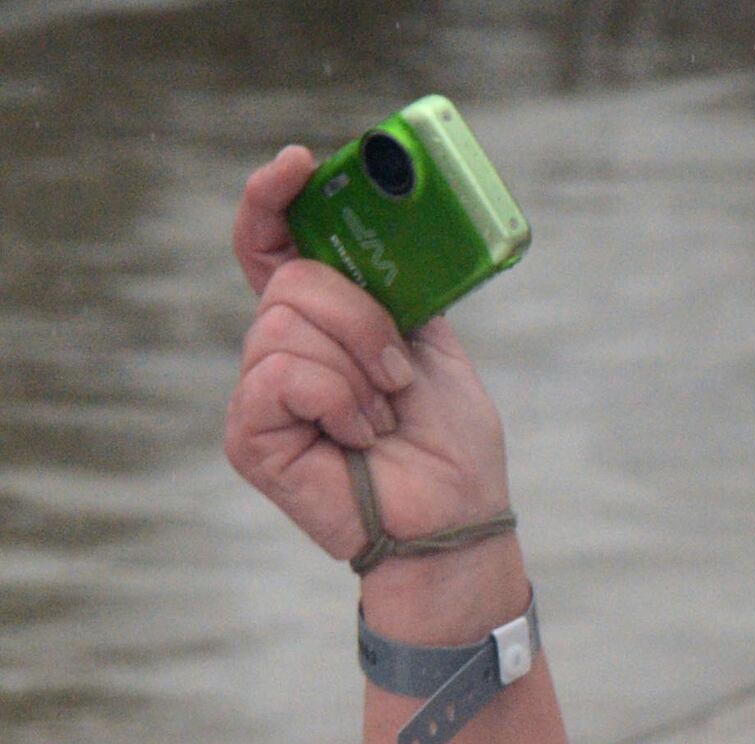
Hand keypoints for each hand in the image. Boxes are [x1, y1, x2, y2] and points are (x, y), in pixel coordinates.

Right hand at [222, 146, 512, 580]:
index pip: (270, 246)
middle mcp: (281, 351)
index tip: (301, 164)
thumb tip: (381, 224)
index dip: (272, 200)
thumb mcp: (431, 346)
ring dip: (358, 371)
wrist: (456, 517)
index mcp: (323, 324)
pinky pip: (284, 375)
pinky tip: (356, 439)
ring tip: (381, 419)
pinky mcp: (248, 432)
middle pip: (293, 282)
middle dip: (363, 322)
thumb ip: (392, 289)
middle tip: (399, 378)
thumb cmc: (450, 445)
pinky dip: (338, 402)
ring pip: (287, 326)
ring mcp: (259, 392)